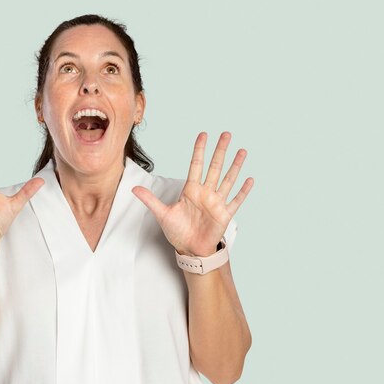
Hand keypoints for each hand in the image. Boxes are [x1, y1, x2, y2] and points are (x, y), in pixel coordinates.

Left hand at [132, 131, 252, 256]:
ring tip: (242, 151)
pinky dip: (243, 191)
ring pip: (227, 180)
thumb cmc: (177, 232)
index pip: (196, 165)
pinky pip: (236, 200)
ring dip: (235, 166)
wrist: (190, 250)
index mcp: (191, 190)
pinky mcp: (224, 214)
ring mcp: (216, 202)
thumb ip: (150, 200)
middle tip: (226, 134)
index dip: (199, 150)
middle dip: (220, 150)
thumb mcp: (162, 214)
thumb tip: (133, 189)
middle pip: (214, 167)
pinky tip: (249, 179)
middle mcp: (205, 193)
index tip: (203, 135)